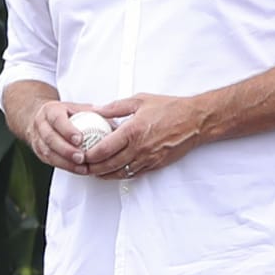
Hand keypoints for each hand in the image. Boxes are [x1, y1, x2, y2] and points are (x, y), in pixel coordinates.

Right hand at [24, 100, 105, 174]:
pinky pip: (50, 161)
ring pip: (48, 152)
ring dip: (66, 162)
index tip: (79, 139)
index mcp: (51, 110)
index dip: (67, 130)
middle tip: (81, 157)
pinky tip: (79, 170)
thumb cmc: (65, 113)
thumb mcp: (77, 108)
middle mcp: (41, 124)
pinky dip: (65, 167)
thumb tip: (115, 118)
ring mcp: (38, 139)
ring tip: (82, 167)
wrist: (44, 118)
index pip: (57, 119)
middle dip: (66, 150)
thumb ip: (93, 112)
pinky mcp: (39, 152)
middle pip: (50, 138)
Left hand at [80, 93, 207, 179]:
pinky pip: (133, 174)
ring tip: (93, 172)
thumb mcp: (140, 100)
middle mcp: (138, 148)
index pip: (102, 149)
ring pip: (119, 173)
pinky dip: (120, 174)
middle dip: (91, 168)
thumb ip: (115, 107)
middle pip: (108, 165)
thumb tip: (97, 110)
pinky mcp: (155, 164)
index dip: (88, 155)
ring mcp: (147, 159)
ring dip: (104, 174)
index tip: (80, 153)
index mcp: (132, 131)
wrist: (195, 121)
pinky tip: (113, 171)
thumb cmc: (171, 109)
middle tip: (82, 166)